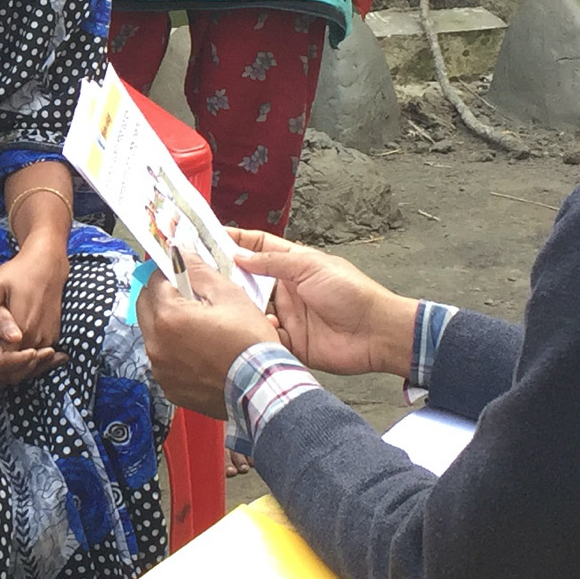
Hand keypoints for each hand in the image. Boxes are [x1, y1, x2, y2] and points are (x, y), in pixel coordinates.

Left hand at [0, 266, 63, 386]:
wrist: (48, 265)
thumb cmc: (19, 272)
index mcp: (22, 328)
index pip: (4, 362)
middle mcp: (38, 337)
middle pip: (17, 369)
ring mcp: (48, 338)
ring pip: (28, 367)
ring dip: (9, 368)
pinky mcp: (54, 336)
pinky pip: (37, 358)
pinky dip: (22, 361)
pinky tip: (4, 355)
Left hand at [138, 259, 277, 416]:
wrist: (263, 388)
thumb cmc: (250, 344)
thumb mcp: (229, 295)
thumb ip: (198, 271)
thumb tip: (182, 255)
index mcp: (168, 318)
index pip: (153, 280)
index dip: (168, 271)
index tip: (179, 271)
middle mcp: (157, 345)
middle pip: (145, 306)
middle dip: (161, 294)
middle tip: (185, 293)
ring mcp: (161, 369)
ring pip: (153, 334)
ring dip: (167, 323)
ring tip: (197, 324)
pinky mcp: (170, 386)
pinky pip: (163, 359)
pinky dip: (174, 350)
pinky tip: (198, 349)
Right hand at [226, 227, 418, 376]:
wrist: (375, 333)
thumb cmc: (352, 293)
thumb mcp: (310, 266)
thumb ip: (274, 262)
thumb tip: (240, 256)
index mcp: (293, 265)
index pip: (258, 247)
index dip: (236, 241)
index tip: (209, 237)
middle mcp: (286, 289)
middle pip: (248, 280)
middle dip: (228, 277)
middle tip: (204, 275)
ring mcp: (287, 315)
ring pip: (251, 309)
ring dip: (241, 307)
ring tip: (228, 304)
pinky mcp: (289, 341)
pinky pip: (263, 336)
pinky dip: (259, 333)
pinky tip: (263, 329)